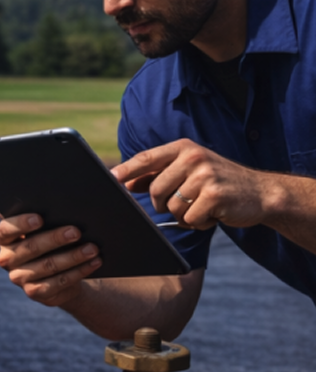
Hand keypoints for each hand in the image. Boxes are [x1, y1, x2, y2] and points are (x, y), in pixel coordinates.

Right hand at [0, 212, 101, 306]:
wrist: (60, 271)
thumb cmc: (53, 238)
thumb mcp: (47, 224)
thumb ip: (43, 209)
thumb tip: (53, 193)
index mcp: (5, 237)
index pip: (6, 230)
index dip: (21, 224)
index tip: (40, 218)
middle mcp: (7, 258)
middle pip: (30, 248)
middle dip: (55, 239)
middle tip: (76, 231)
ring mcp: (19, 278)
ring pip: (47, 266)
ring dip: (72, 257)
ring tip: (93, 248)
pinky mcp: (35, 292)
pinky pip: (57, 283)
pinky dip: (79, 272)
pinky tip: (94, 263)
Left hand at [112, 139, 273, 229]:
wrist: (261, 193)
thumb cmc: (219, 183)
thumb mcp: (189, 171)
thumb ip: (158, 175)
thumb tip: (126, 182)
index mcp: (184, 148)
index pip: (147, 158)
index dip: (126, 170)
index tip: (110, 179)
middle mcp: (193, 157)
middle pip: (155, 191)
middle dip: (165, 204)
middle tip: (187, 202)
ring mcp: (205, 175)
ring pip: (172, 208)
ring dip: (185, 215)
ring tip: (204, 206)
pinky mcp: (215, 195)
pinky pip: (189, 219)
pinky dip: (200, 223)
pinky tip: (214, 213)